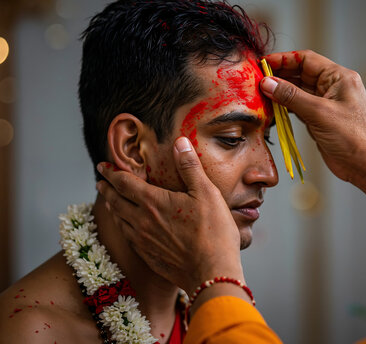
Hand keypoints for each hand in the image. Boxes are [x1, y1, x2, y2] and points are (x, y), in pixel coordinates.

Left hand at [95, 137, 242, 295]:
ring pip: (119, 220)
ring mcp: (142, 241)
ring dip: (112, 207)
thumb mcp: (207, 193)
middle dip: (106, 188)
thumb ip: (190, 167)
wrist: (211, 273)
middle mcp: (141, 221)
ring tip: (110, 201)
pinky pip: (127, 237)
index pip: (124, 183)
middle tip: (100, 181)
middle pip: (116, 201)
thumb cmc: (213, 232)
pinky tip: (127, 227)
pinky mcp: (148, 256)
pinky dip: (122, 226)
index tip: (102, 166)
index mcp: (153, 202)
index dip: (112, 172)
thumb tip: (180, 143)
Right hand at [260, 50, 365, 183]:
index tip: (263, 63)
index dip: (283, 59)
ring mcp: (326, 104)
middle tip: (257, 79)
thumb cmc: (352, 137)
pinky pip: (299, 107)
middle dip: (279, 75)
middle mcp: (333, 87)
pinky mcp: (321, 119)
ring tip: (260, 93)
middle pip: (301, 74)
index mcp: (339, 78)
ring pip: (298, 91)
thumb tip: (267, 82)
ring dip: (281, 92)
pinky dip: (286, 107)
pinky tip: (272, 108)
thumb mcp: (319, 113)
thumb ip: (291, 96)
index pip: (306, 60)